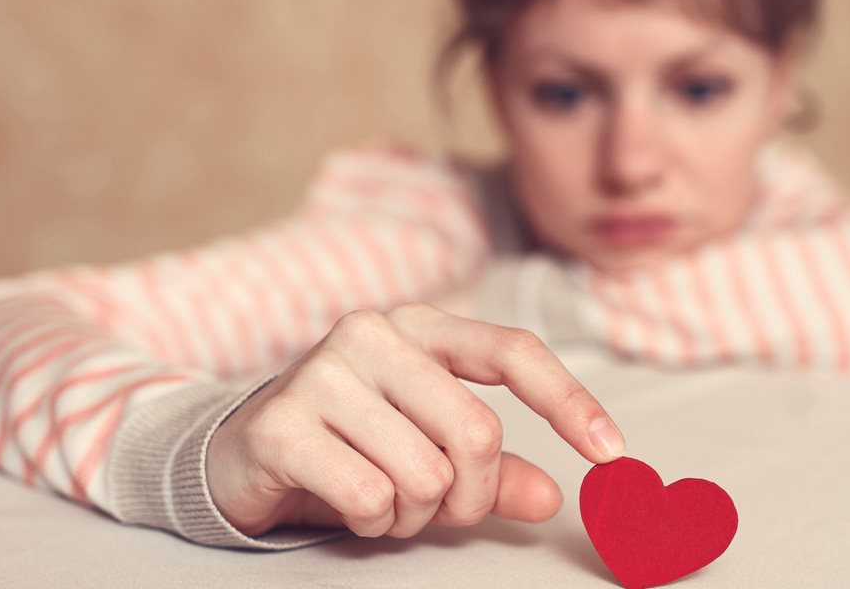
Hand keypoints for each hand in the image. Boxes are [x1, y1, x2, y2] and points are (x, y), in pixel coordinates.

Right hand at [205, 303, 625, 538]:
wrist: (238, 452)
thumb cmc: (350, 446)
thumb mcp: (428, 451)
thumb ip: (494, 473)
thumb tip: (553, 497)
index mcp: (422, 328)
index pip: (514, 352)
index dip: (569, 402)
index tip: (611, 453)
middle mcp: (375, 333)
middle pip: (476, 433)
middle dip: (469, 495)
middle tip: (439, 509)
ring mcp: (325, 372)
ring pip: (424, 475)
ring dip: (415, 514)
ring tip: (382, 500)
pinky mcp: (284, 422)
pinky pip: (372, 498)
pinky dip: (373, 522)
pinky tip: (346, 504)